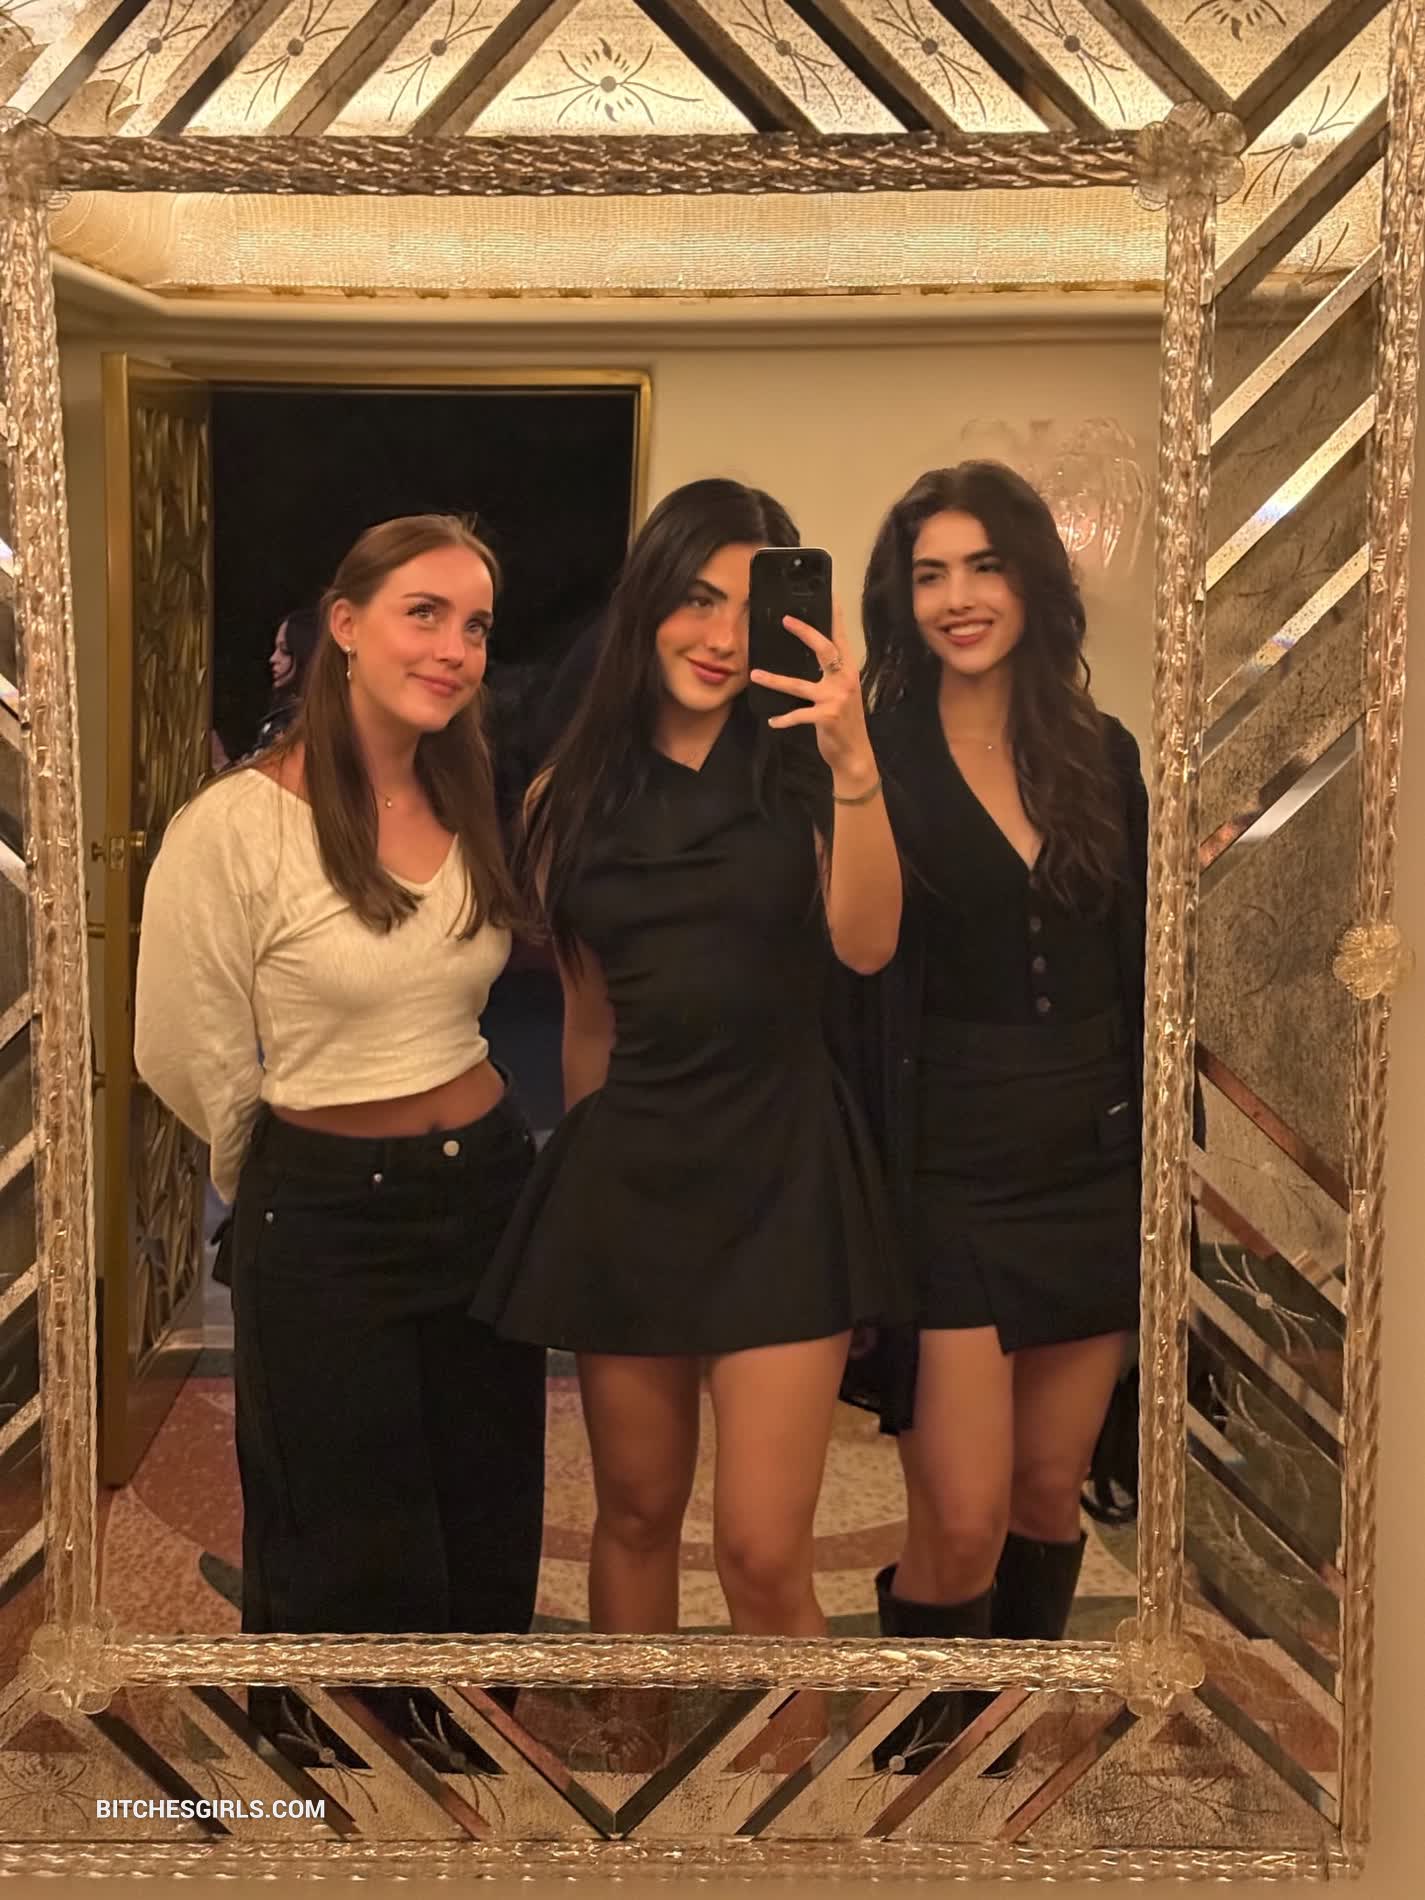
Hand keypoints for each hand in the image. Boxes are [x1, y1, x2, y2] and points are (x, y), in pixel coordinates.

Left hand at [748, 603, 877, 794]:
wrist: (855, 754)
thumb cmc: (844, 721)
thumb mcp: (842, 693)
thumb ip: (830, 674)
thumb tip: (810, 655)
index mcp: (848, 671)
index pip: (841, 638)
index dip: (835, 616)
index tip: (829, 595)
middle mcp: (845, 680)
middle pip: (825, 649)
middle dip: (806, 632)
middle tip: (786, 619)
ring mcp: (836, 698)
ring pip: (799, 684)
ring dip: (775, 680)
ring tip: (755, 674)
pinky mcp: (826, 717)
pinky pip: (798, 715)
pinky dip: (783, 719)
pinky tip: (772, 721)